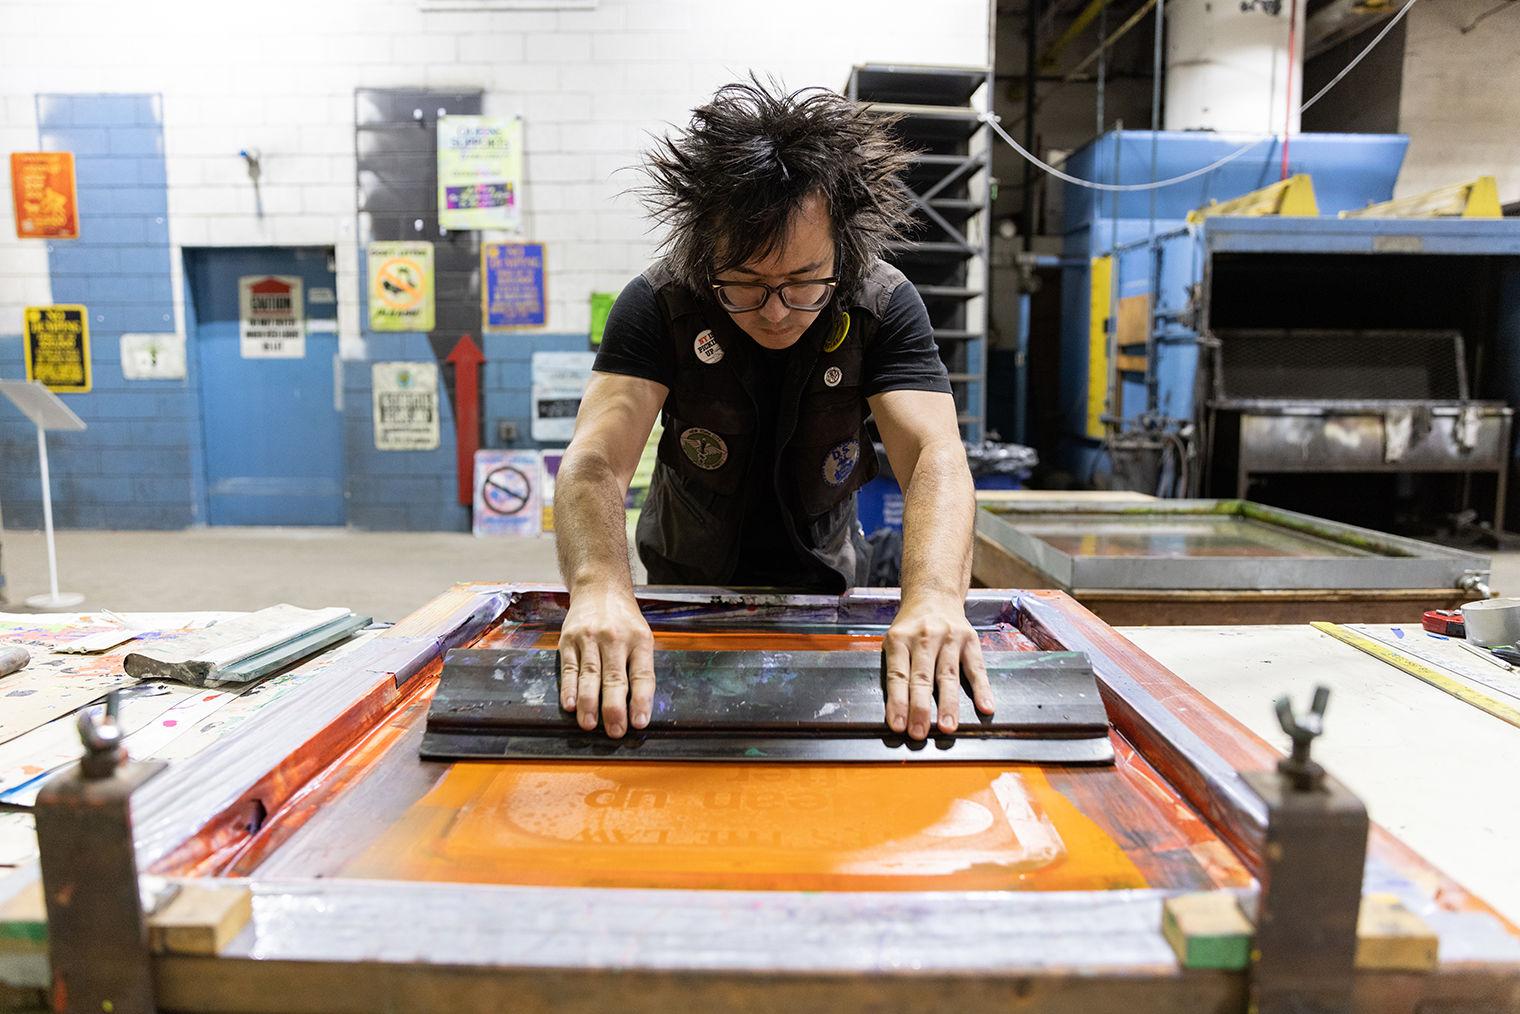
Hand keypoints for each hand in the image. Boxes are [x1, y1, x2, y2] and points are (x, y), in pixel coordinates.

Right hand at [558, 586, 654, 737]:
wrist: (599, 587)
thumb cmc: (624, 620)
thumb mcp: (641, 636)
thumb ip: (639, 667)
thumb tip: (637, 708)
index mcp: (639, 640)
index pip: (642, 675)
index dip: (641, 701)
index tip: (639, 723)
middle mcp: (615, 638)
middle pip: (615, 679)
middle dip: (614, 709)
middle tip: (614, 732)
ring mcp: (590, 638)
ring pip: (590, 676)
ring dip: (589, 704)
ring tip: (589, 725)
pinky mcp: (569, 640)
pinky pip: (570, 668)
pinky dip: (569, 689)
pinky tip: (570, 705)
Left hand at [882, 597, 992, 739]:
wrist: (934, 595)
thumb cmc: (911, 627)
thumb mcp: (894, 640)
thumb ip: (896, 669)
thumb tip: (899, 712)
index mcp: (900, 639)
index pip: (898, 675)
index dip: (898, 702)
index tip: (898, 726)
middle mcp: (924, 636)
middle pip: (922, 677)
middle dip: (920, 708)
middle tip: (919, 732)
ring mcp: (949, 638)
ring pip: (948, 675)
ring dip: (948, 704)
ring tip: (947, 727)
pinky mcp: (970, 640)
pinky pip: (977, 668)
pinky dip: (982, 689)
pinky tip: (986, 707)